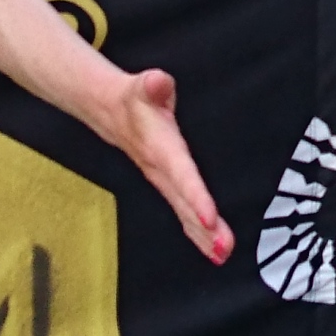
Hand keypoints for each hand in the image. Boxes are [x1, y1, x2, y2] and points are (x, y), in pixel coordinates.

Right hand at [100, 66, 234, 261]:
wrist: (110, 112)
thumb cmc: (136, 98)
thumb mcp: (143, 86)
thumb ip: (153, 86)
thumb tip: (157, 81)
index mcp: (162, 150)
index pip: (181, 175)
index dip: (195, 197)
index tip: (210, 217)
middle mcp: (162, 172)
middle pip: (185, 204)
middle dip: (203, 228)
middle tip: (224, 248)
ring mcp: (164, 183)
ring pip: (184, 215)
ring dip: (203, 237)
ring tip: (224, 255)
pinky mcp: (168, 187)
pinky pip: (183, 214)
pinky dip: (198, 234)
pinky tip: (214, 250)